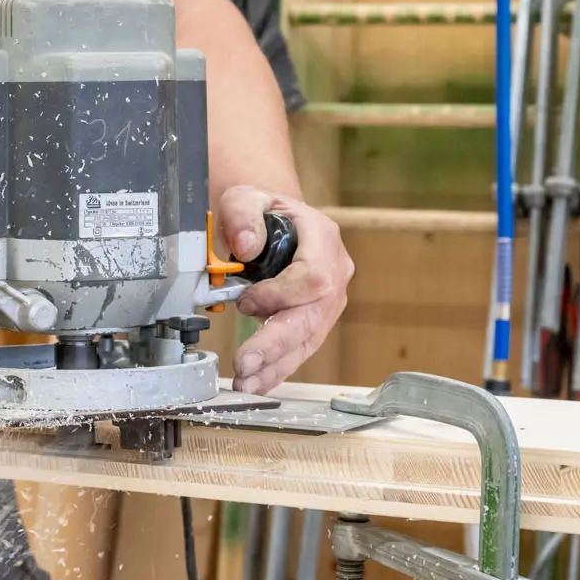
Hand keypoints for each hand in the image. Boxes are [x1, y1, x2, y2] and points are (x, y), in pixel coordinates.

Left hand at [218, 186, 352, 394]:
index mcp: (323, 238)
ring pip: (309, 339)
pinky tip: (258, 382)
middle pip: (313, 316)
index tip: (244, 301)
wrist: (277, 221)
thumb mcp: (247, 197)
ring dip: (276, 364)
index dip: (280, 294)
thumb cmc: (263, 211)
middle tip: (245, 365)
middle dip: (277, 343)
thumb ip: (243, 215)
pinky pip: (301, 347)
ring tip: (247, 382)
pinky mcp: (316, 319)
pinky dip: (279, 367)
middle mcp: (335, 272)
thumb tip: (245, 247)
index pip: (313, 277)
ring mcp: (330, 300)